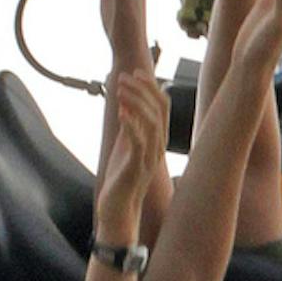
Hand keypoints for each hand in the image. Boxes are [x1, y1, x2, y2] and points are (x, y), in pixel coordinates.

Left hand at [93, 65, 164, 246]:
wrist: (119, 209)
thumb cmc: (122, 177)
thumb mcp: (127, 146)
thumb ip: (131, 125)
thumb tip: (128, 101)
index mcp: (157, 139)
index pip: (162, 106)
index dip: (150, 86)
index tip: (134, 71)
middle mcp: (158, 146)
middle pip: (159, 110)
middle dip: (142, 89)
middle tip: (122, 76)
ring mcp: (150, 157)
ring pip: (151, 123)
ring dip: (135, 102)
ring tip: (119, 90)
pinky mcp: (138, 168)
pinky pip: (139, 142)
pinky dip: (131, 124)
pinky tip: (121, 112)